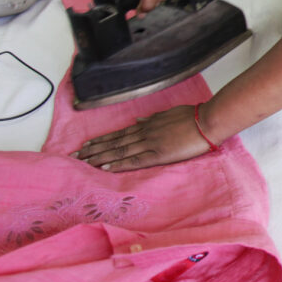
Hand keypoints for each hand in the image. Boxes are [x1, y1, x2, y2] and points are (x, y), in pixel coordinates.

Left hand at [76, 104, 212, 170]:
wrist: (207, 121)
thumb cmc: (192, 117)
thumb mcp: (168, 114)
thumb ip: (152, 118)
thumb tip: (138, 120)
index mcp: (147, 124)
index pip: (119, 134)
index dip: (101, 140)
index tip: (86, 145)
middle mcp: (144, 132)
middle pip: (114, 142)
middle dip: (93, 149)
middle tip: (75, 155)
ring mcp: (150, 142)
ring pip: (119, 150)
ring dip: (100, 156)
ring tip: (83, 162)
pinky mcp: (159, 154)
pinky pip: (134, 159)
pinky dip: (119, 163)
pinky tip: (105, 167)